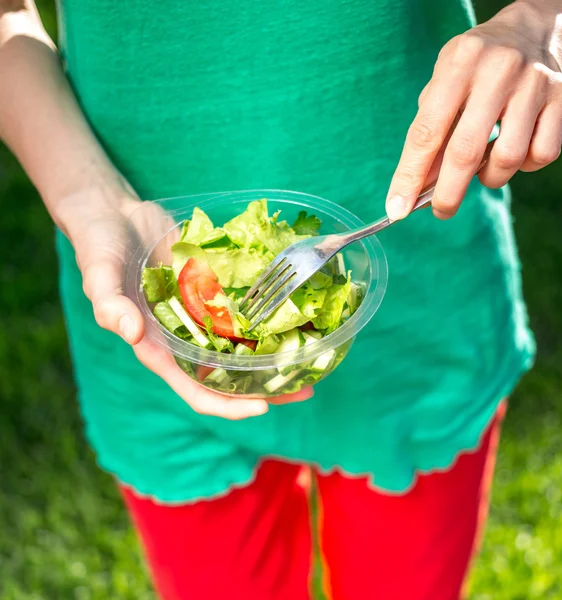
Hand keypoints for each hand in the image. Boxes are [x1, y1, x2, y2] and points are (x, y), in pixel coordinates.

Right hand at [59, 178, 312, 418]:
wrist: (115, 215)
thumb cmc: (100, 249)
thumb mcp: (99, 276)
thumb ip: (110, 306)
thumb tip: (131, 333)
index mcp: (159, 346)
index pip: (195, 389)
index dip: (227, 404)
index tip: (261, 408)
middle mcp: (186, 335)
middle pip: (230, 373)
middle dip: (265, 386)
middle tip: (303, 387)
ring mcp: (203, 312)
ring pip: (243, 342)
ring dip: (273, 352)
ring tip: (310, 353)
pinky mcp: (213, 288)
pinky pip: (243, 306)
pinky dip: (266, 313)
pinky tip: (294, 311)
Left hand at [386, 1, 561, 219]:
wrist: (532, 32)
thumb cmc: (474, 70)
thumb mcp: (443, 86)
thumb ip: (429, 134)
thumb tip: (419, 188)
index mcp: (458, 64)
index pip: (427, 132)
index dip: (410, 176)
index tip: (397, 209)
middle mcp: (498, 70)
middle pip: (465, 151)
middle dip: (448, 193)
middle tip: (441, 211)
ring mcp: (534, 83)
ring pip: (507, 158)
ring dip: (490, 177)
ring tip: (484, 169)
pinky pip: (541, 155)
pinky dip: (524, 166)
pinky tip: (516, 151)